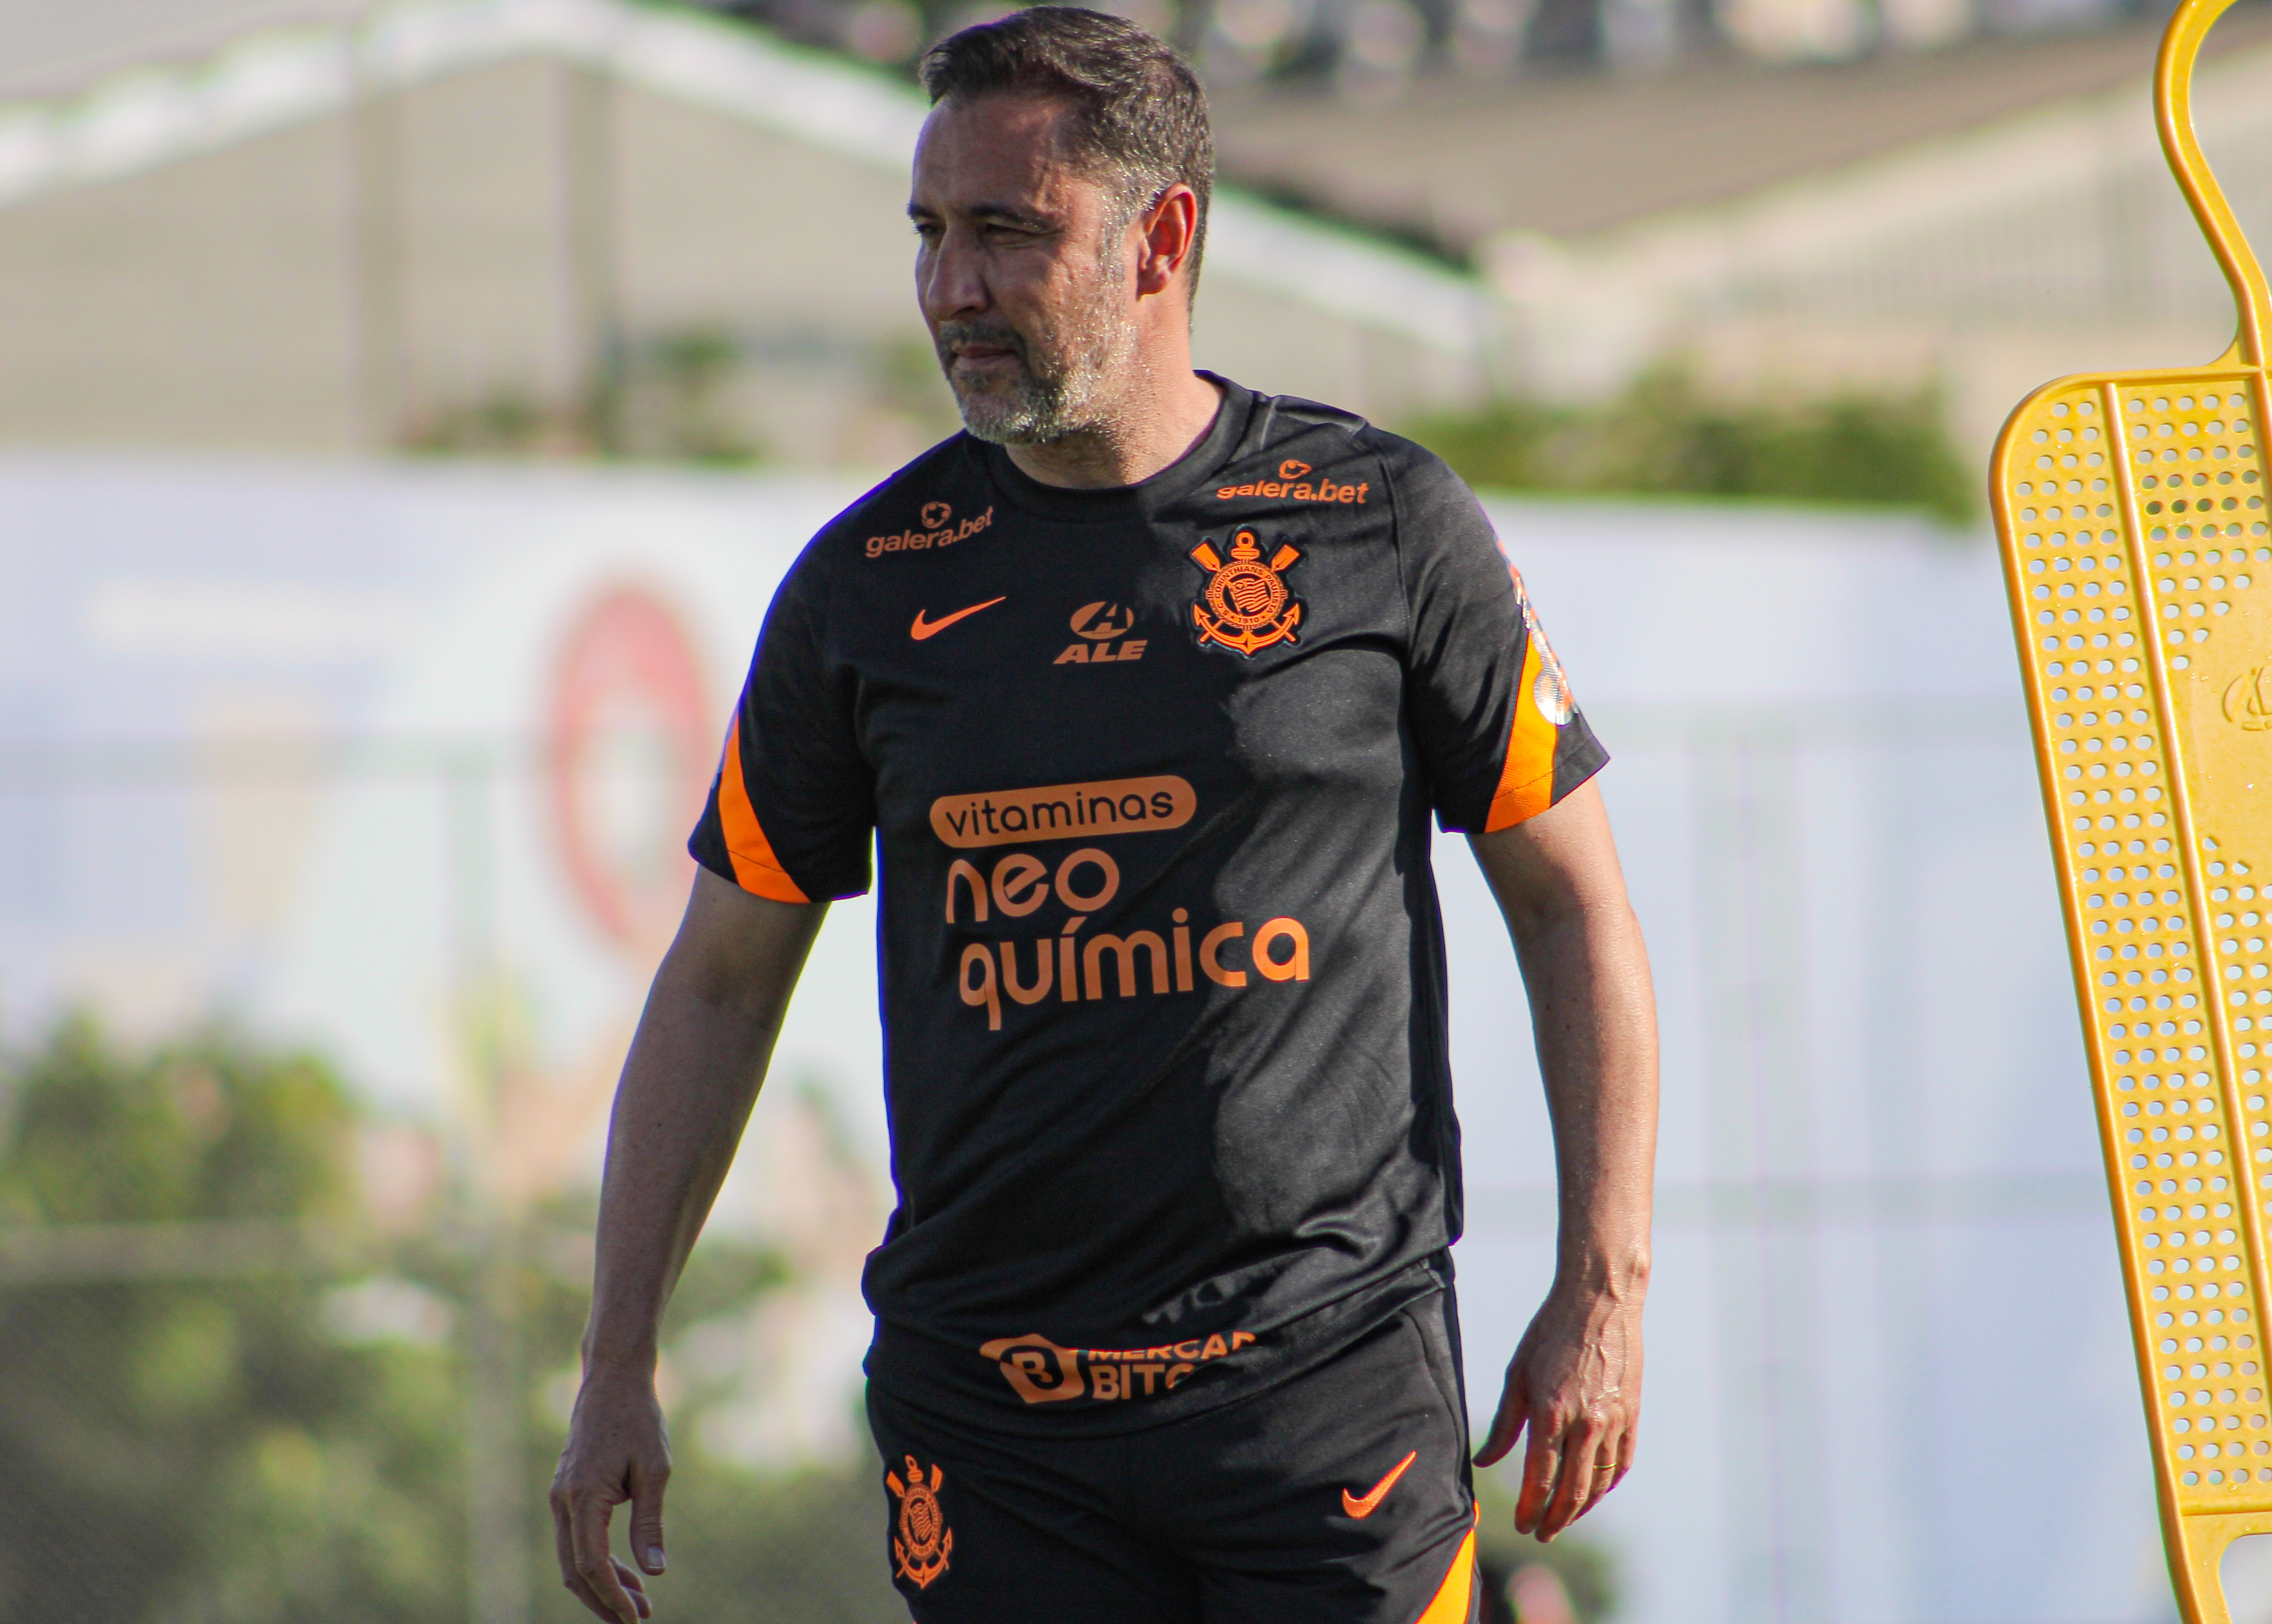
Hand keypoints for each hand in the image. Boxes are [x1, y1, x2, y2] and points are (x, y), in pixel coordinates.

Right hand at [551, 1362, 671, 1622]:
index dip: (612, 1597)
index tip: (634, 1619)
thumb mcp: (654, 1470)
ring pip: (574, 1557)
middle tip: (636, 1622)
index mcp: (582, 1497)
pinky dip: (600, 1560)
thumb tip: (655, 1572)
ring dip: (603, 1583)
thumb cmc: (638, 1419)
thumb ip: (649, 1523)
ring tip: (639, 1604)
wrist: (614, 1380)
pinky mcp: (569, 1492)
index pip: (592, 1564)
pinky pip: (578, 1538)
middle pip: (576, 1570)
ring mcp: (562, 1497)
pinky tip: (628, 1572)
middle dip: (604, 1600)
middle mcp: (563, 1501)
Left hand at [1473, 1277, 1643, 1540]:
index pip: (1539, 1480)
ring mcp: (1612, 1422)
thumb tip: (1483, 1461)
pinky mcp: (1631, 1415)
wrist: (1599, 1302)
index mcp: (1551, 1413)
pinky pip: (1621, 1465)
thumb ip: (1504, 1424)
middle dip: (1554, 1520)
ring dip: (1579, 1509)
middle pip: (1571, 1492)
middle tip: (1541, 1533)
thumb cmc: (1550, 1333)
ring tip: (1563, 1518)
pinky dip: (1606, 1485)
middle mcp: (1585, 1424)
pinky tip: (1592, 1492)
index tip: (1521, 1525)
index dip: (1529, 1509)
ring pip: (1598, 1484)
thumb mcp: (1517, 1374)